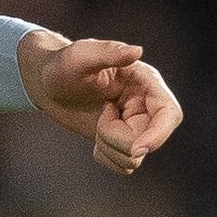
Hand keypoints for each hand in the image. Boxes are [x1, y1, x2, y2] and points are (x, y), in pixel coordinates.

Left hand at [21, 32, 184, 174]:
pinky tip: (95, 138)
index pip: (170, 114)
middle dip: (118, 138)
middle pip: (149, 141)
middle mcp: (146, 106)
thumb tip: (136, 50)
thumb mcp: (79, 56)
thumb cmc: (62, 66)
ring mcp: (136, 126)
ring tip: (97, 123)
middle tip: (99, 117)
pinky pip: (125, 166)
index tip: (136, 148)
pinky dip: (106, 158)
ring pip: (136, 157)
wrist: (47, 84)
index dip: (159, 135)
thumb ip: (107, 51)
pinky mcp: (123, 142)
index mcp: (145, 83)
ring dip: (110, 147)